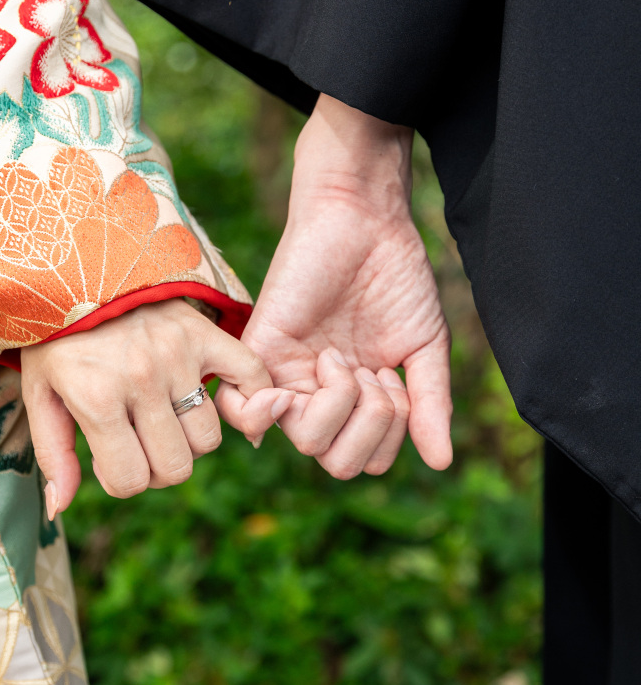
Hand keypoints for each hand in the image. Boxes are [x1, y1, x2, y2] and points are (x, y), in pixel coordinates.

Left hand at [21, 299, 293, 512]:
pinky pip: (249, 379)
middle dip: (156, 467)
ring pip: (208, 438)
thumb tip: (60, 508)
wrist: (77, 268)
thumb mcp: (39, 392)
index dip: (121, 479)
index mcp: (97, 397)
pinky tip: (221, 402)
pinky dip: (246, 399)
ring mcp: (179, 354)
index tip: (108, 454)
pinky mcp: (204, 333)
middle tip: (138, 440)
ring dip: (188, 439)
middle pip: (176, 468)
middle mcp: (142, 378)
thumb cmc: (56, 337)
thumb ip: (52, 453)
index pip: (131, 480)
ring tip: (164, 414)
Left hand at [218, 94, 451, 478]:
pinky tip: (288, 393)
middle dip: (368, 425)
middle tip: (372, 372)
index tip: (394, 378)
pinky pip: (243, 412)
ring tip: (340, 357)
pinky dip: (264, 416)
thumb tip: (441, 463)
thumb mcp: (423, 348)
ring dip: (338, 406)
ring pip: (305, 442)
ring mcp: (288, 375)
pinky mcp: (259, 350)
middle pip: (336, 460)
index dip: (387, 433)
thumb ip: (430, 406)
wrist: (366, 221)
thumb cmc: (396, 278)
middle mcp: (319, 395)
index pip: (365, 459)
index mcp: (354, 399)